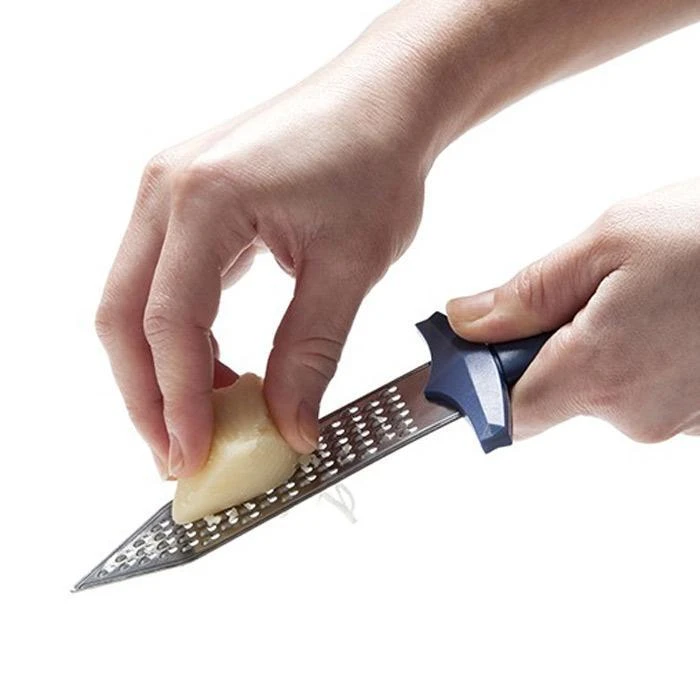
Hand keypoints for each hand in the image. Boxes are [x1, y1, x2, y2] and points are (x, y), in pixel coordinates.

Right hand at [95, 57, 432, 478]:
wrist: (385, 101)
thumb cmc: (375, 162)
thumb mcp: (348, 270)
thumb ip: (310, 356)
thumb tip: (289, 428)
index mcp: (203, 200)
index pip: (169, 323)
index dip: (178, 401)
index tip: (194, 455)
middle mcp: (167, 191)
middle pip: (125, 316)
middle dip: (146, 395)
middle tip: (177, 453)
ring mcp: (170, 193)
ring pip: (136, 301)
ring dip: (161, 368)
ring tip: (202, 421)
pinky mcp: (188, 203)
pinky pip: (164, 282)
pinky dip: (182, 335)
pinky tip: (218, 368)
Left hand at [447, 178, 699, 441]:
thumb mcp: (607, 243)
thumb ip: (527, 293)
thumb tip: (465, 322)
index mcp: (600, 372)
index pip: (507, 413)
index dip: (483, 386)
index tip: (478, 352)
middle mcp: (637, 415)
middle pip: (554, 398)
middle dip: (549, 350)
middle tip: (582, 294)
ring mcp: (678, 421)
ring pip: (604, 392)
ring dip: (602, 348)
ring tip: (643, 295)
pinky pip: (647, 391)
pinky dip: (643, 356)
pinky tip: (670, 315)